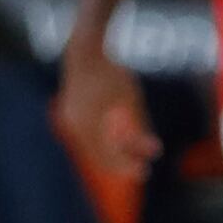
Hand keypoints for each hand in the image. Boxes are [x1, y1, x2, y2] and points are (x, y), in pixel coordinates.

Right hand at [56, 35, 158, 179]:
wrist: (84, 51)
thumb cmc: (111, 72)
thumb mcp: (130, 99)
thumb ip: (137, 124)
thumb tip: (152, 150)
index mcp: (87, 123)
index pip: (107, 155)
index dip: (125, 166)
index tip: (144, 171)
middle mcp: (74, 126)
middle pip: (99, 155)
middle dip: (121, 163)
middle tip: (142, 170)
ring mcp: (70, 121)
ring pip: (94, 147)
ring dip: (115, 152)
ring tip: (136, 154)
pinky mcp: (71, 117)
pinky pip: (89, 137)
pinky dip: (106, 141)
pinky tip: (123, 141)